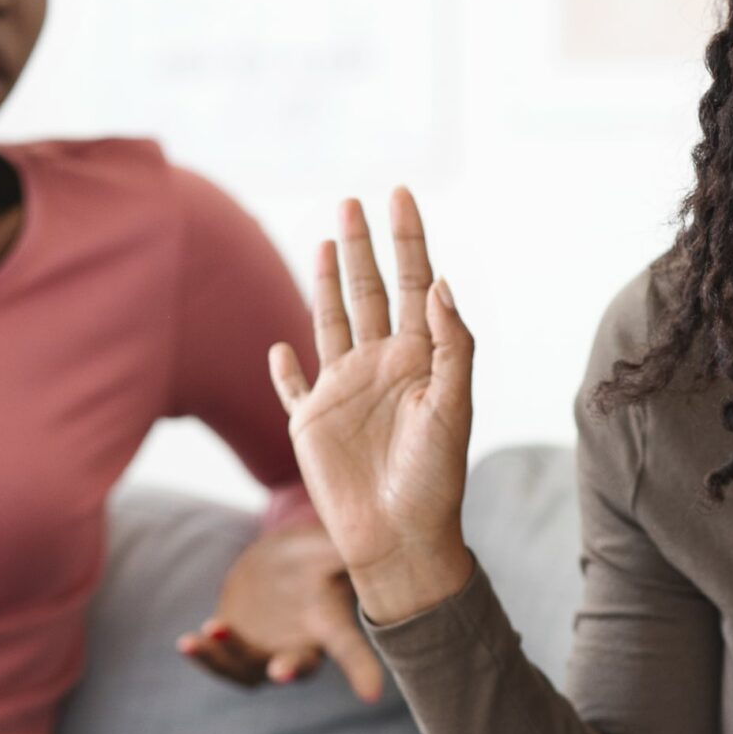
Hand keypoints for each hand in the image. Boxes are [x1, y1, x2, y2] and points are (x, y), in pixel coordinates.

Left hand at [178, 521, 386, 702]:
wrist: (281, 562)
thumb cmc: (317, 555)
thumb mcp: (335, 548)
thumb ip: (350, 547)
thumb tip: (376, 531)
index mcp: (331, 624)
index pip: (351, 649)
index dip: (362, 671)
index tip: (372, 696)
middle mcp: (300, 646)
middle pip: (298, 665)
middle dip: (289, 670)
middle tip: (280, 672)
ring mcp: (264, 652)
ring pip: (249, 669)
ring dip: (228, 658)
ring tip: (210, 631)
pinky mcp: (233, 647)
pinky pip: (218, 659)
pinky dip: (203, 654)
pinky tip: (186, 643)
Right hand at [267, 189, 476, 625]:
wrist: (401, 539)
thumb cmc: (435, 479)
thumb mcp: (452, 407)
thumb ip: (452, 345)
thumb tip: (441, 284)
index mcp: (420, 358)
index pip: (415, 283)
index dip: (408, 238)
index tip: (401, 194)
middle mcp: (381, 366)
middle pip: (369, 290)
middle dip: (362, 246)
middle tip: (354, 200)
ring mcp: (344, 392)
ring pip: (332, 321)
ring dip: (326, 283)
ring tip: (324, 241)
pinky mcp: (311, 423)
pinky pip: (293, 387)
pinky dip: (284, 368)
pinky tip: (280, 347)